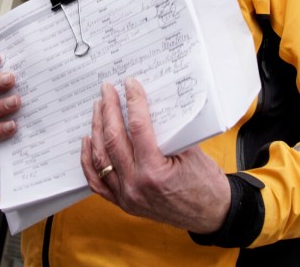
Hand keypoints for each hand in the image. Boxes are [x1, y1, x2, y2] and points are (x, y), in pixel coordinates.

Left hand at [80, 77, 230, 233]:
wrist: (211, 215)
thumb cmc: (206, 184)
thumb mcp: (192, 152)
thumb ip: (169, 131)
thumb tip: (149, 103)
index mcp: (155, 172)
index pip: (138, 128)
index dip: (133, 102)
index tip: (130, 84)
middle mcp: (135, 186)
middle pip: (113, 140)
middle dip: (109, 110)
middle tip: (107, 90)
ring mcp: (126, 196)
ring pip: (100, 157)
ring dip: (97, 128)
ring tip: (98, 108)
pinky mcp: (123, 202)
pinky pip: (97, 181)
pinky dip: (88, 159)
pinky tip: (87, 140)